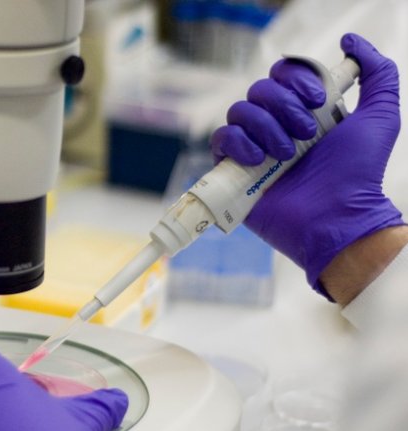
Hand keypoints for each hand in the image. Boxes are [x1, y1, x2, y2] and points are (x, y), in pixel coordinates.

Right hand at [210, 33, 403, 297]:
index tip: (317, 100)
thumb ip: (378, 75)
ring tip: (286, 155)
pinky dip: (238, 144)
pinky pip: (220, 139)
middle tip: (307, 133)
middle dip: (282, 106)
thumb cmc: (359, 174)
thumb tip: (350, 41)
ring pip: (239, 111)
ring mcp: (253, 148)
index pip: (283, 74)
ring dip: (265, 127)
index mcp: (304, 111)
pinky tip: (259, 160)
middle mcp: (276, 126)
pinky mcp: (233, 170)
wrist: (336, 217)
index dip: (296, 80)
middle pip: (259, 89)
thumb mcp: (381, 117)